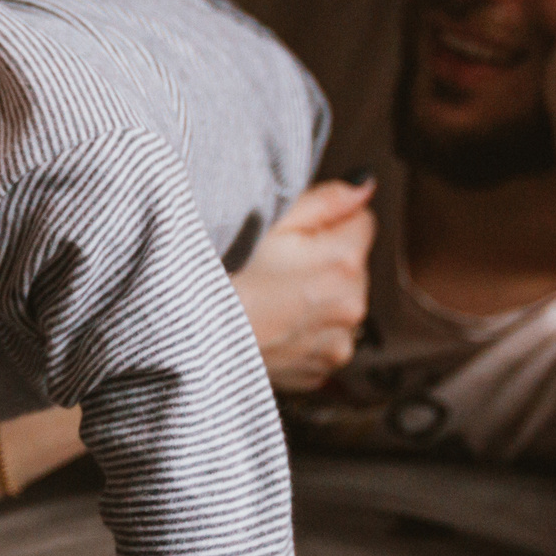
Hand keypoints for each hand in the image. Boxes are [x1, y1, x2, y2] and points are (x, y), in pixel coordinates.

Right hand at [231, 178, 374, 392]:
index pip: (363, 221)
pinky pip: (323, 339)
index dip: (327, 221)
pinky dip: (304, 332)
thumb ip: (327, 199)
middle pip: (353, 265)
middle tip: (273, 267)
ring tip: (269, 299)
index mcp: (343, 261)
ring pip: (339, 304)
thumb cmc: (221, 274)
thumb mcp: (270, 220)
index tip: (294, 234)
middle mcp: (351, 306)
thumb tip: (366, 185)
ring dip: (317, 299)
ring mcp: (337, 344)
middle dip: (324, 261)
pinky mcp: (320, 370)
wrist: (189, 341)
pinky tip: (272, 324)